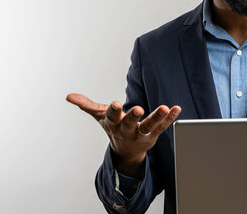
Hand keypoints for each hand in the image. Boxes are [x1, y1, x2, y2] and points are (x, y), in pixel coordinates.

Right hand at [66, 93, 180, 175]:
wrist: (125, 150)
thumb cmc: (113, 127)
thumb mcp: (99, 116)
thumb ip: (86, 105)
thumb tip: (69, 96)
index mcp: (114, 123)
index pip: (113, 116)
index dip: (114, 110)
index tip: (116, 103)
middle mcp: (127, 129)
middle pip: (130, 123)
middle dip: (133, 117)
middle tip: (138, 109)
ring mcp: (141, 133)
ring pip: (149, 126)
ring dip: (157, 117)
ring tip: (164, 108)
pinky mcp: (153, 135)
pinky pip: (163, 126)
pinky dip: (170, 118)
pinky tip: (177, 108)